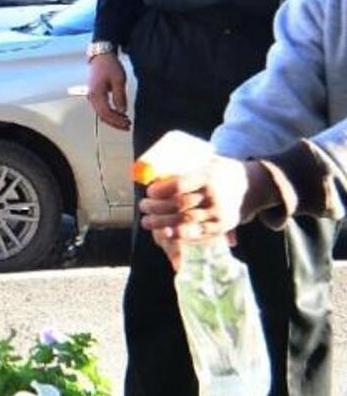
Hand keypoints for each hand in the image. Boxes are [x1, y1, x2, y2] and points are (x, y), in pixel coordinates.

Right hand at [86, 54, 129, 130]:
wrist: (101, 57)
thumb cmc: (109, 66)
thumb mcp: (118, 80)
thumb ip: (120, 97)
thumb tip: (122, 110)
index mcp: (96, 94)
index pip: (106, 113)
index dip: (117, 120)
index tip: (127, 123)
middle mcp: (91, 97)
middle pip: (102, 116)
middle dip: (115, 123)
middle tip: (127, 126)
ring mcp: (92, 96)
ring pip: (101, 113)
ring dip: (113, 119)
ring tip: (125, 121)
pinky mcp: (94, 95)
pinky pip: (101, 108)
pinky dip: (109, 113)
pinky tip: (118, 114)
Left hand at [138, 157, 254, 241]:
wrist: (253, 186)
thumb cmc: (221, 171)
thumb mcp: (208, 161)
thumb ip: (186, 166)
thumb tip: (154, 169)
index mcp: (208, 177)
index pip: (179, 185)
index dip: (161, 190)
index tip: (149, 191)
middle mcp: (214, 196)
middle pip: (179, 205)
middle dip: (156, 208)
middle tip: (142, 206)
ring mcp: (218, 213)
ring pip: (185, 221)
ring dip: (162, 223)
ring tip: (146, 221)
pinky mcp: (221, 226)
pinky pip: (197, 233)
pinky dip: (178, 234)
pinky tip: (164, 233)